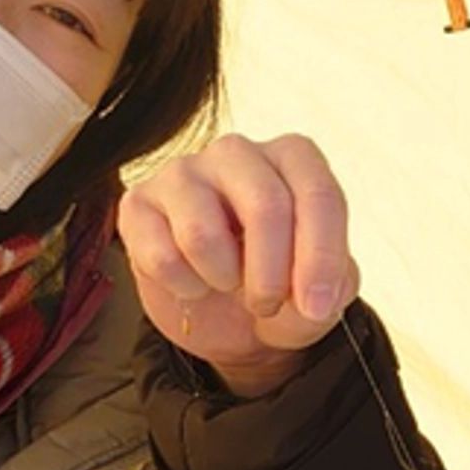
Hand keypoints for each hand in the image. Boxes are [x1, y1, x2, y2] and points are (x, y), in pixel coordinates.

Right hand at [121, 133, 358, 399]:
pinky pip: (161, 255)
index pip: (317, 193)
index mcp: (293, 158)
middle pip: (265, 206)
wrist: (229, 316)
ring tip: (229, 282)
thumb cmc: (282, 287)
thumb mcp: (321, 295)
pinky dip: (184, 286)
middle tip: (268, 305)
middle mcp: (237, 152)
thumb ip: (330, 289)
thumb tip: (308, 298)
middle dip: (271, 275)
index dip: (321, 257)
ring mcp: (183, 172)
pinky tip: (193, 282)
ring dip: (223, 278)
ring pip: (203, 232)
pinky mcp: (138, 204)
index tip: (315, 305)